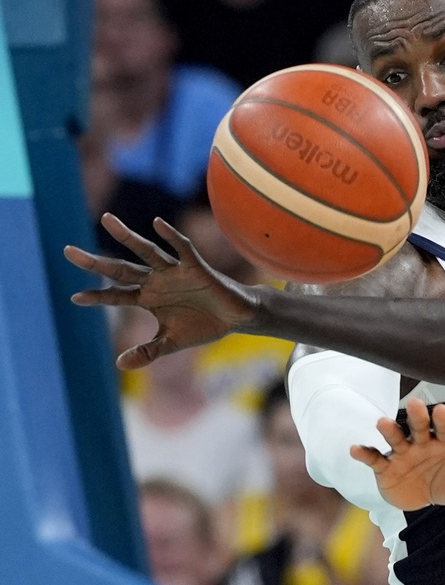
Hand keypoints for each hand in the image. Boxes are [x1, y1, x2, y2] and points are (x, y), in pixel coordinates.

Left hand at [64, 214, 257, 368]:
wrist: (237, 317)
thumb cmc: (204, 324)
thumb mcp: (172, 342)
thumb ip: (147, 352)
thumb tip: (119, 365)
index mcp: (149, 299)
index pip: (117, 296)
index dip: (98, 297)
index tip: (75, 297)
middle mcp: (157, 282)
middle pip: (121, 269)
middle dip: (96, 263)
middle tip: (68, 251)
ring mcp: (174, 272)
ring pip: (146, 252)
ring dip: (126, 237)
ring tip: (106, 220)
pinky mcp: (196, 266)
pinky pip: (182, 249)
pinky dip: (171, 236)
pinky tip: (157, 223)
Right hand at [351, 398, 444, 508]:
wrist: (426, 499)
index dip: (444, 420)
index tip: (442, 410)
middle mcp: (423, 442)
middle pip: (419, 425)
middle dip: (418, 416)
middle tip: (416, 404)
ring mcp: (403, 453)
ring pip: (395, 437)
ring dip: (388, 430)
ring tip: (382, 423)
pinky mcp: (386, 468)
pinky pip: (374, 459)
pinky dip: (365, 453)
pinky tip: (356, 448)